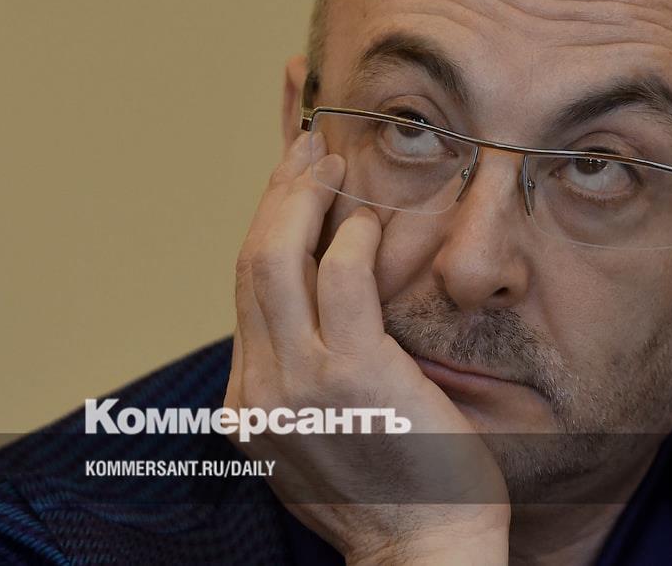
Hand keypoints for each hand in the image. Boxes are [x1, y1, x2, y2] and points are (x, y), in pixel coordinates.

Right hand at [225, 131, 509, 563]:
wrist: (425, 555)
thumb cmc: (393, 497)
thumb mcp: (320, 444)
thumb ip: (302, 387)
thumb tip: (309, 327)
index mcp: (250, 406)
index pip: (246, 292)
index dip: (262, 226)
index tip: (284, 186)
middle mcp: (260, 391)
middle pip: (249, 263)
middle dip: (275, 194)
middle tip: (306, 147)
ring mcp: (299, 383)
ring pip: (275, 258)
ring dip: (302, 197)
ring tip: (330, 161)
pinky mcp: (354, 375)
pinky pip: (341, 278)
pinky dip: (351, 237)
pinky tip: (370, 221)